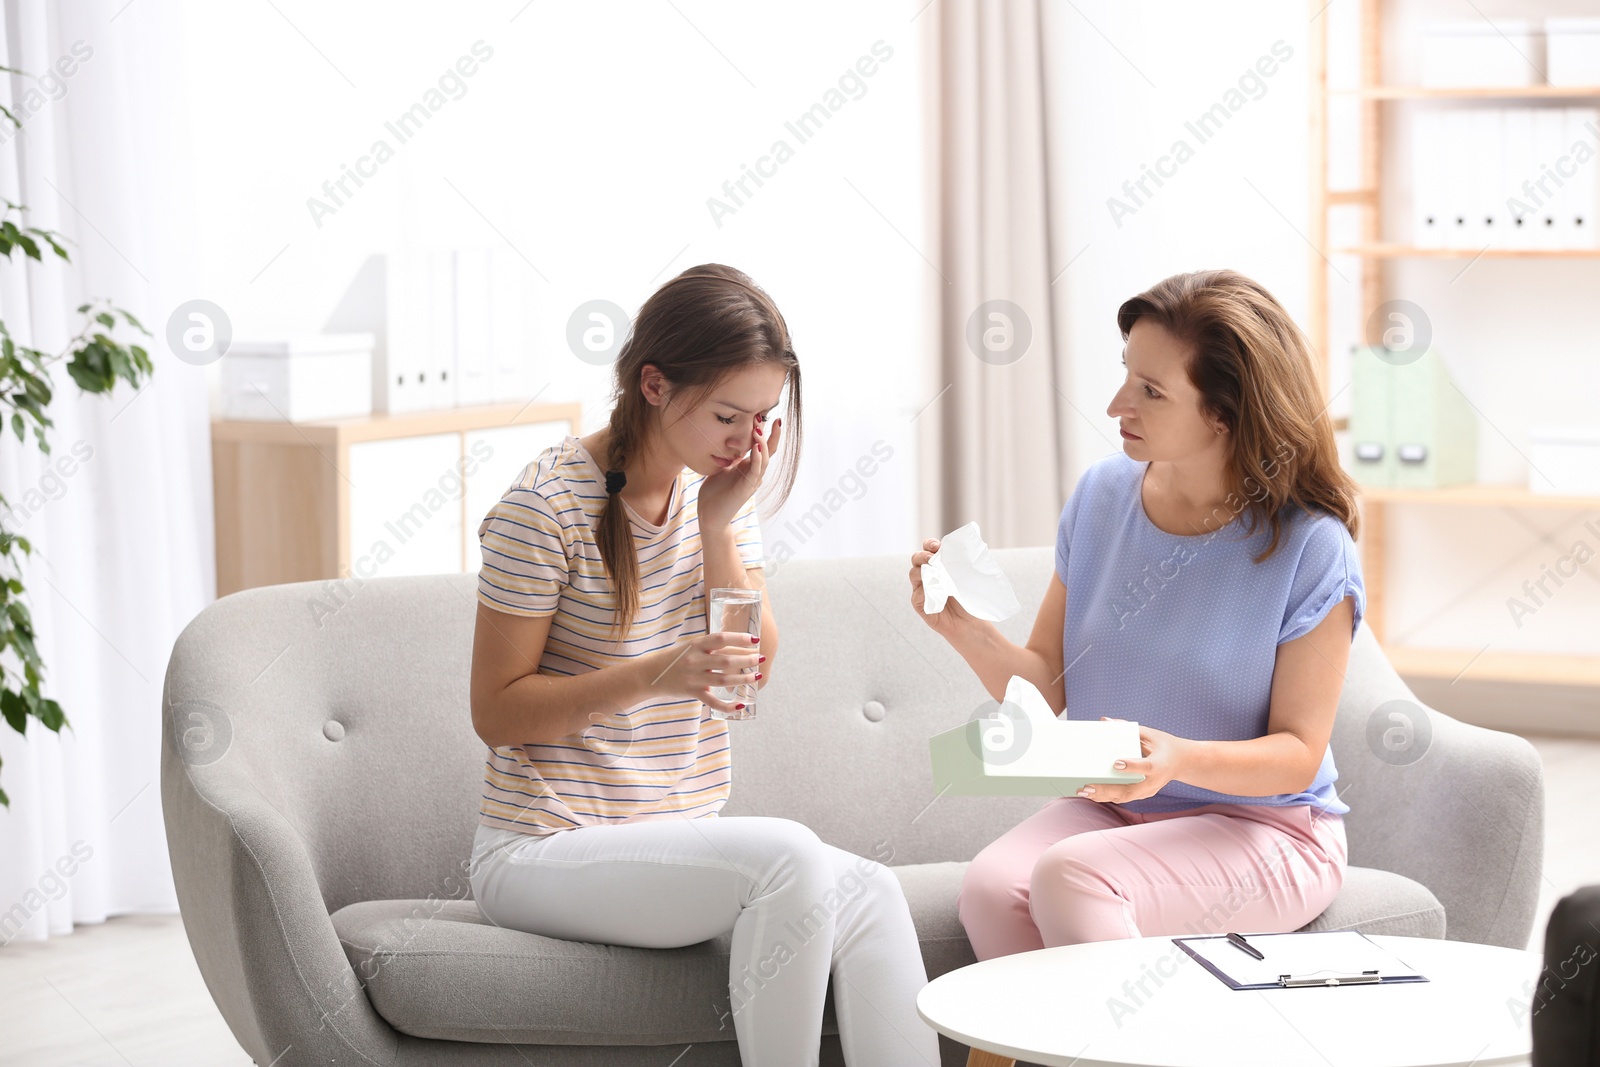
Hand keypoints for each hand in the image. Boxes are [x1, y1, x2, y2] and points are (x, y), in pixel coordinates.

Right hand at [641, 631, 763, 714]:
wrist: (650, 675)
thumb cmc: (675, 659)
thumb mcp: (690, 647)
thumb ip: (709, 647)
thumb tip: (736, 645)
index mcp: (695, 645)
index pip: (720, 638)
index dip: (739, 638)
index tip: (755, 639)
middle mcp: (695, 660)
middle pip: (726, 660)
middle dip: (746, 659)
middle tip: (760, 658)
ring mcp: (693, 677)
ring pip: (724, 679)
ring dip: (743, 678)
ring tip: (757, 676)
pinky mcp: (692, 692)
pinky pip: (713, 701)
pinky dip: (728, 705)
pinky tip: (741, 704)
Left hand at [699, 417, 782, 529]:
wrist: (709, 516)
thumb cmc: (714, 494)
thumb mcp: (721, 469)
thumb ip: (728, 457)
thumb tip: (728, 441)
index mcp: (748, 468)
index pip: (762, 447)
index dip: (764, 432)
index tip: (761, 416)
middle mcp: (754, 474)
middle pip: (770, 451)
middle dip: (772, 435)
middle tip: (774, 418)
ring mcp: (752, 481)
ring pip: (765, 460)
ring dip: (764, 443)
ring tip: (759, 429)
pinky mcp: (746, 489)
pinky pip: (755, 472)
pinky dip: (757, 459)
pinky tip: (757, 447)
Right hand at [909, 537, 976, 640]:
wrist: (969, 622)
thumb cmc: (968, 598)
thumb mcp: (965, 577)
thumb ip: (959, 564)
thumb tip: (960, 549)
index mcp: (938, 564)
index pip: (928, 548)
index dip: (930, 544)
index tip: (937, 546)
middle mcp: (927, 574)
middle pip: (916, 558)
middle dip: (922, 555)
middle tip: (932, 558)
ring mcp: (921, 588)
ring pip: (913, 573)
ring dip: (922, 571)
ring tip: (936, 575)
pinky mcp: (919, 603)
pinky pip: (917, 594)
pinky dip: (924, 591)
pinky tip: (934, 593)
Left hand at [1074, 719, 1195, 803]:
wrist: (1183, 763)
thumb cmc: (1165, 745)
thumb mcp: (1150, 734)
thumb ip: (1128, 728)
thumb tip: (1104, 720)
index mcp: (1160, 764)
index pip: (1146, 766)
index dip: (1131, 766)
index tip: (1116, 763)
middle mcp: (1154, 781)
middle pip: (1130, 790)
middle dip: (1107, 789)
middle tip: (1087, 786)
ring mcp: (1148, 790)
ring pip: (1124, 797)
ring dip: (1102, 796)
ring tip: (1083, 791)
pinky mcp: (1142, 794)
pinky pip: (1123, 798)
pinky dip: (1106, 797)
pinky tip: (1091, 794)